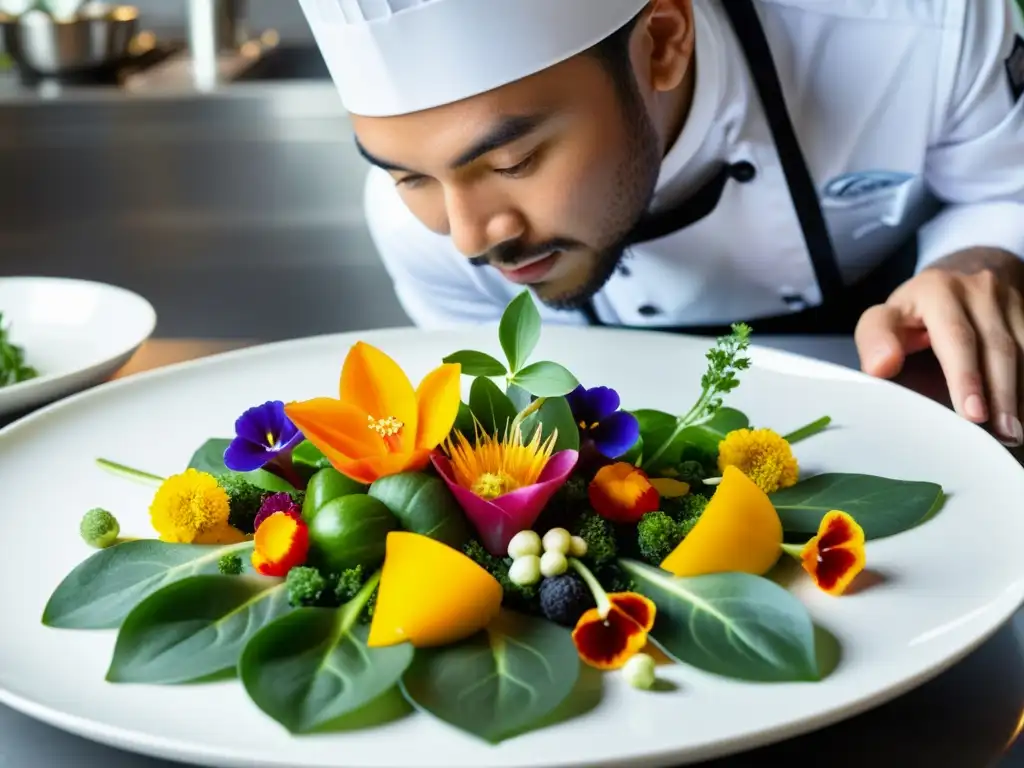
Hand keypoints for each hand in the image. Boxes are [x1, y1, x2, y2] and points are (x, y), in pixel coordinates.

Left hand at [854, 247, 1023, 446]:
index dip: (965, 377)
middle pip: (996, 347)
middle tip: (1002, 432)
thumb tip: (880, 367)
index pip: (956, 337)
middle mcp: (977, 288)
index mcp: (936, 290)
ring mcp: (1008, 297)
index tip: (972, 414)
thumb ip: (876, 340)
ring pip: (1023, 348)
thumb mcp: (885, 318)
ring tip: (1015, 430)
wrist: (958, 274)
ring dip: (1020, 392)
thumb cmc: (913, 311)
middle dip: (1000, 393)